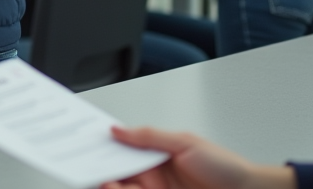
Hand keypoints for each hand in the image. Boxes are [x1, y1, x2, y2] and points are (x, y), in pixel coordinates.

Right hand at [100, 126, 295, 188]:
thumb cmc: (226, 168)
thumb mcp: (185, 143)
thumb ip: (149, 137)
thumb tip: (117, 130)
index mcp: (156, 154)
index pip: (122, 150)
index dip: (104, 147)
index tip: (86, 145)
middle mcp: (153, 176)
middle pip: (118, 173)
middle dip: (102, 170)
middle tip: (91, 168)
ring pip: (125, 188)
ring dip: (113, 185)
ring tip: (108, 183)